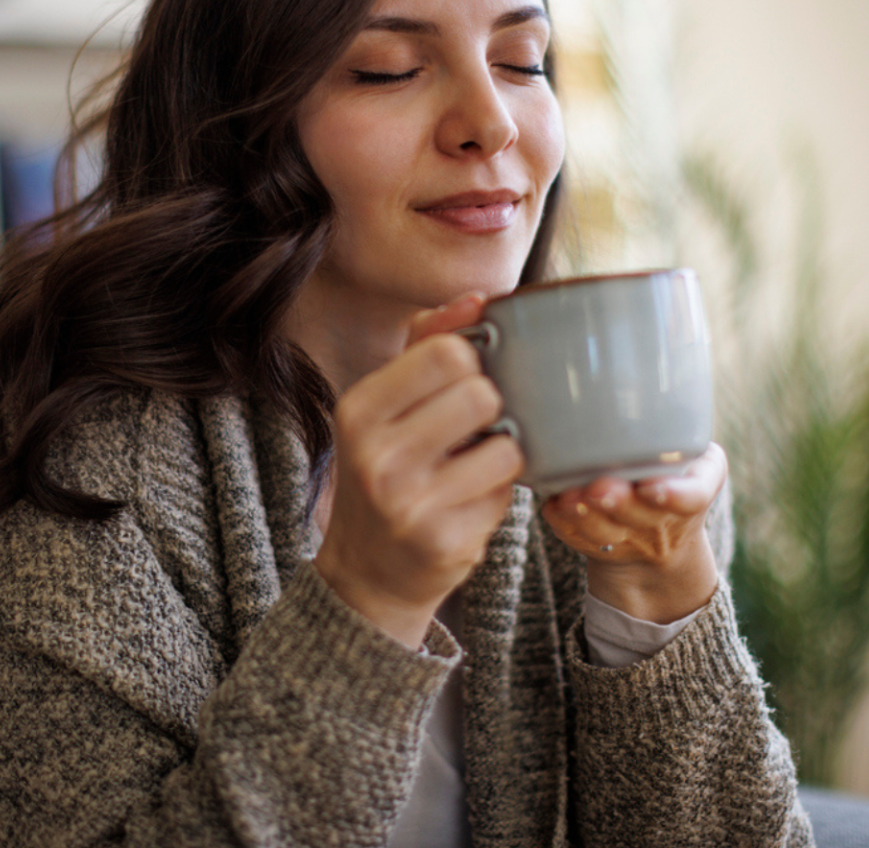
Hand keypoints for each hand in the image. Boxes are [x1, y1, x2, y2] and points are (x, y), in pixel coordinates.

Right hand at [313, 293, 523, 648]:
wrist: (368, 569)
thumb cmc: (387, 468)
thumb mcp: (385, 404)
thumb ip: (426, 342)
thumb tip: (478, 299)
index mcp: (359, 409)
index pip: (446, 352)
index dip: (472, 359)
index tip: (465, 378)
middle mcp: (377, 457)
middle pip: (481, 393)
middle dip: (491, 405)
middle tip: (474, 426)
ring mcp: (410, 505)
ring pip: (507, 446)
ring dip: (503, 451)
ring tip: (476, 464)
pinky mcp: (446, 542)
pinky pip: (509, 493)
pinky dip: (500, 492)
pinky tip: (471, 500)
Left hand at [541, 443, 725, 623]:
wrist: (661, 535)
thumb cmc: (671, 472)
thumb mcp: (692, 454)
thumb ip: (670, 436)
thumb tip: (628, 395)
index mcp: (699, 485)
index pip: (694, 496)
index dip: (674, 495)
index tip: (653, 489)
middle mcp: (671, 522)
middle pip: (644, 516)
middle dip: (617, 502)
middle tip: (597, 488)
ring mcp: (637, 543)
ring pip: (608, 534)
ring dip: (585, 517)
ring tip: (568, 497)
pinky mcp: (603, 552)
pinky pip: (581, 541)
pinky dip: (563, 525)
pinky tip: (551, 506)